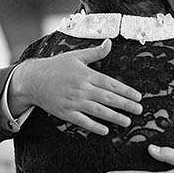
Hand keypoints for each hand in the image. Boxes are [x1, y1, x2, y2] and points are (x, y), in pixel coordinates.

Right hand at [11, 39, 142, 134]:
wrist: (33, 79)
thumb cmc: (56, 67)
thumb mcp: (76, 56)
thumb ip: (95, 52)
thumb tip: (110, 42)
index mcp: (87, 75)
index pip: (111, 84)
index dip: (126, 91)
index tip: (138, 97)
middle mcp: (82, 88)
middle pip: (108, 98)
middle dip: (126, 105)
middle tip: (139, 110)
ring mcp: (74, 102)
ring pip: (99, 111)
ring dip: (115, 117)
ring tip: (127, 121)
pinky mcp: (66, 112)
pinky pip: (82, 121)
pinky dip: (94, 126)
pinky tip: (105, 130)